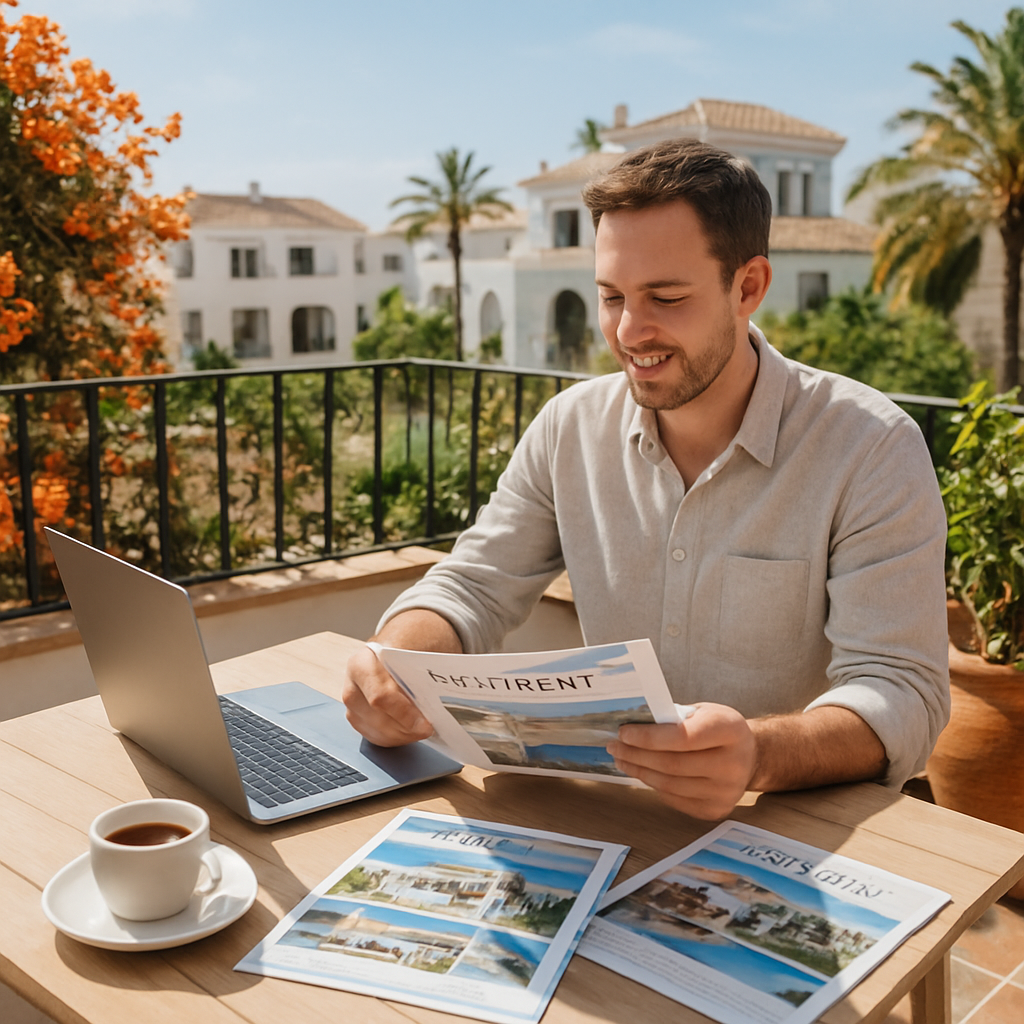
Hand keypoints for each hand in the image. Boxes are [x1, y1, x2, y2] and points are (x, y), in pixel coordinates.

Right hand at [342, 644, 433, 746]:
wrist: (396, 649)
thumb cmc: (407, 649)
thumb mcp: (416, 650)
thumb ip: (423, 671)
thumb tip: (441, 692)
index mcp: (362, 664)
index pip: (380, 697)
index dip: (405, 714)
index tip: (426, 723)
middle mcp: (352, 688)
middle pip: (380, 720)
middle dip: (409, 728)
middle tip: (431, 727)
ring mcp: (353, 708)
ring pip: (379, 734)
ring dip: (406, 735)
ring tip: (424, 728)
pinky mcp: (359, 723)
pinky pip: (379, 739)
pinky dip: (400, 738)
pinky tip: (413, 730)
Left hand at [606, 703, 756, 819]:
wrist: (751, 757)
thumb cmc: (720, 729)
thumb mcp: (703, 712)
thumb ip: (674, 718)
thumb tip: (633, 727)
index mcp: (730, 731)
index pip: (682, 737)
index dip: (649, 737)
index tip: (624, 733)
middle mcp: (732, 765)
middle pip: (672, 764)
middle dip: (636, 754)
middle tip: (614, 745)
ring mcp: (725, 792)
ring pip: (669, 784)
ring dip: (639, 770)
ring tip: (622, 758)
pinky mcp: (716, 810)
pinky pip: (674, 799)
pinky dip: (654, 785)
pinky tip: (643, 772)